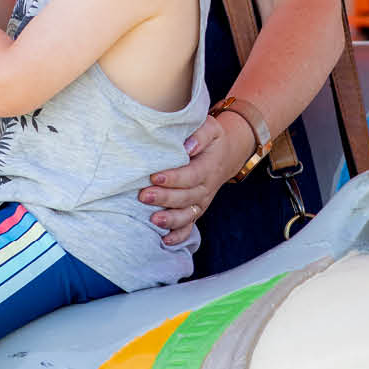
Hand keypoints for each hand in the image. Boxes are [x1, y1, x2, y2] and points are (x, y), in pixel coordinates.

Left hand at [140, 109, 256, 244]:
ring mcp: (201, 202)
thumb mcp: (210, 128)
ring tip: (153, 220)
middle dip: (165, 198)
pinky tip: (164, 240)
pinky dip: (178, 236)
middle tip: (143, 196)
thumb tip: (187, 146)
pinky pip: (189, 227)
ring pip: (187, 215)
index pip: (191, 175)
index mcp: (208, 167)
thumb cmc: (210, 139)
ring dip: (171, 220)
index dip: (174, 178)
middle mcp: (206, 188)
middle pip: (186, 197)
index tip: (155, 177)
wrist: (224, 155)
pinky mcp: (195, 211)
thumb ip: (200, 135)